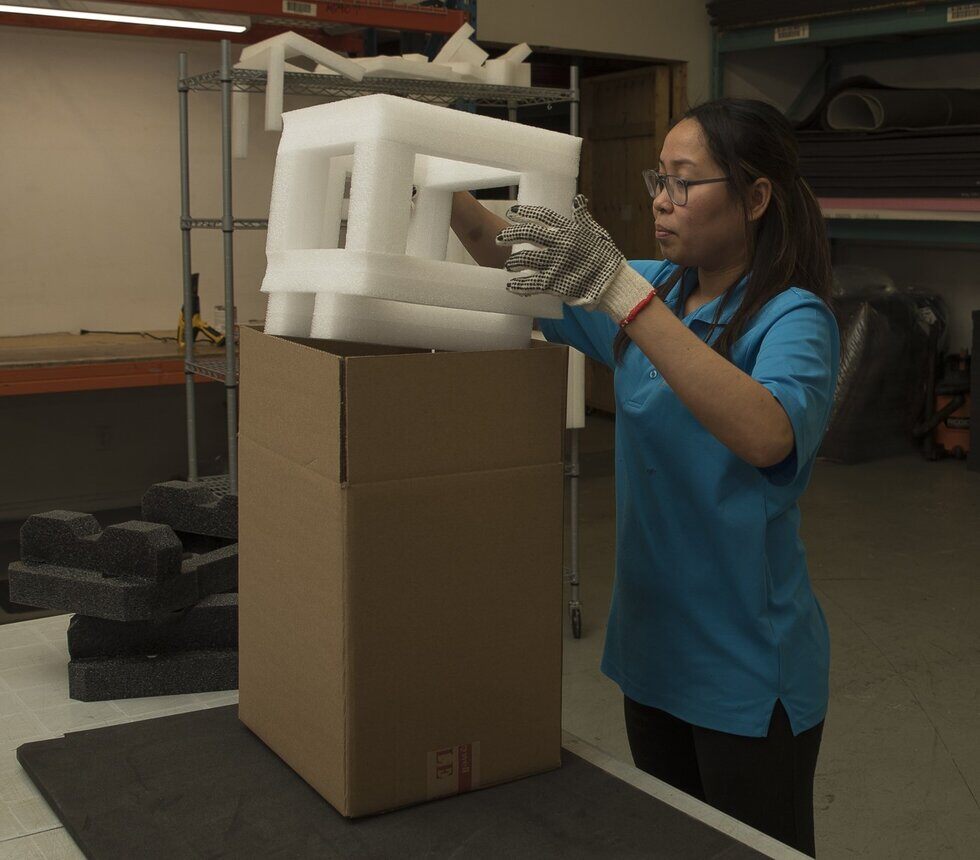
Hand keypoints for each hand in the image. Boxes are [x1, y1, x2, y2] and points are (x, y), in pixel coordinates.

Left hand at [495, 194, 651, 320]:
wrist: (614, 285)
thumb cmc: (607, 258)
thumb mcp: (597, 233)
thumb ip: (583, 217)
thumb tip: (578, 199)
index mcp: (570, 230)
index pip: (543, 217)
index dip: (526, 213)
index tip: (512, 212)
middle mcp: (560, 244)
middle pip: (529, 234)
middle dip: (511, 234)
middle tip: (499, 238)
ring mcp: (556, 264)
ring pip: (526, 259)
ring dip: (513, 262)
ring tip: (508, 265)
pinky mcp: (555, 283)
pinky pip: (531, 283)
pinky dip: (519, 285)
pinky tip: (511, 285)